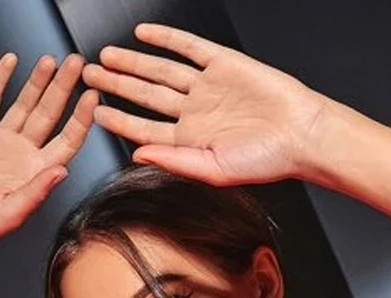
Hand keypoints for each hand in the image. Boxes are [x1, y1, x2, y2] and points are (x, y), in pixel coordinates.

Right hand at [0, 52, 98, 258]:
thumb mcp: (11, 212)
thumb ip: (37, 191)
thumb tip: (62, 171)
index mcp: (37, 172)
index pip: (68, 140)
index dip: (81, 118)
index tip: (92, 95)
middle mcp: (23, 154)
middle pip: (50, 114)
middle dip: (63, 88)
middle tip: (76, 62)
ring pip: (24, 104)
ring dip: (37, 81)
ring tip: (50, 59)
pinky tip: (10, 62)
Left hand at [81, 23, 325, 186]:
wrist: (301, 134)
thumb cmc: (266, 160)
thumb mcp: (214, 170)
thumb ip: (174, 161)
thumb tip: (136, 155)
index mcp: (191, 140)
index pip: (145, 128)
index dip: (118, 119)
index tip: (94, 111)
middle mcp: (195, 112)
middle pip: (146, 95)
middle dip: (117, 85)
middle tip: (89, 75)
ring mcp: (208, 86)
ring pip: (161, 70)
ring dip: (134, 62)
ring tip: (107, 56)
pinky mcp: (223, 63)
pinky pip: (189, 47)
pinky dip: (166, 39)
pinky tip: (144, 34)